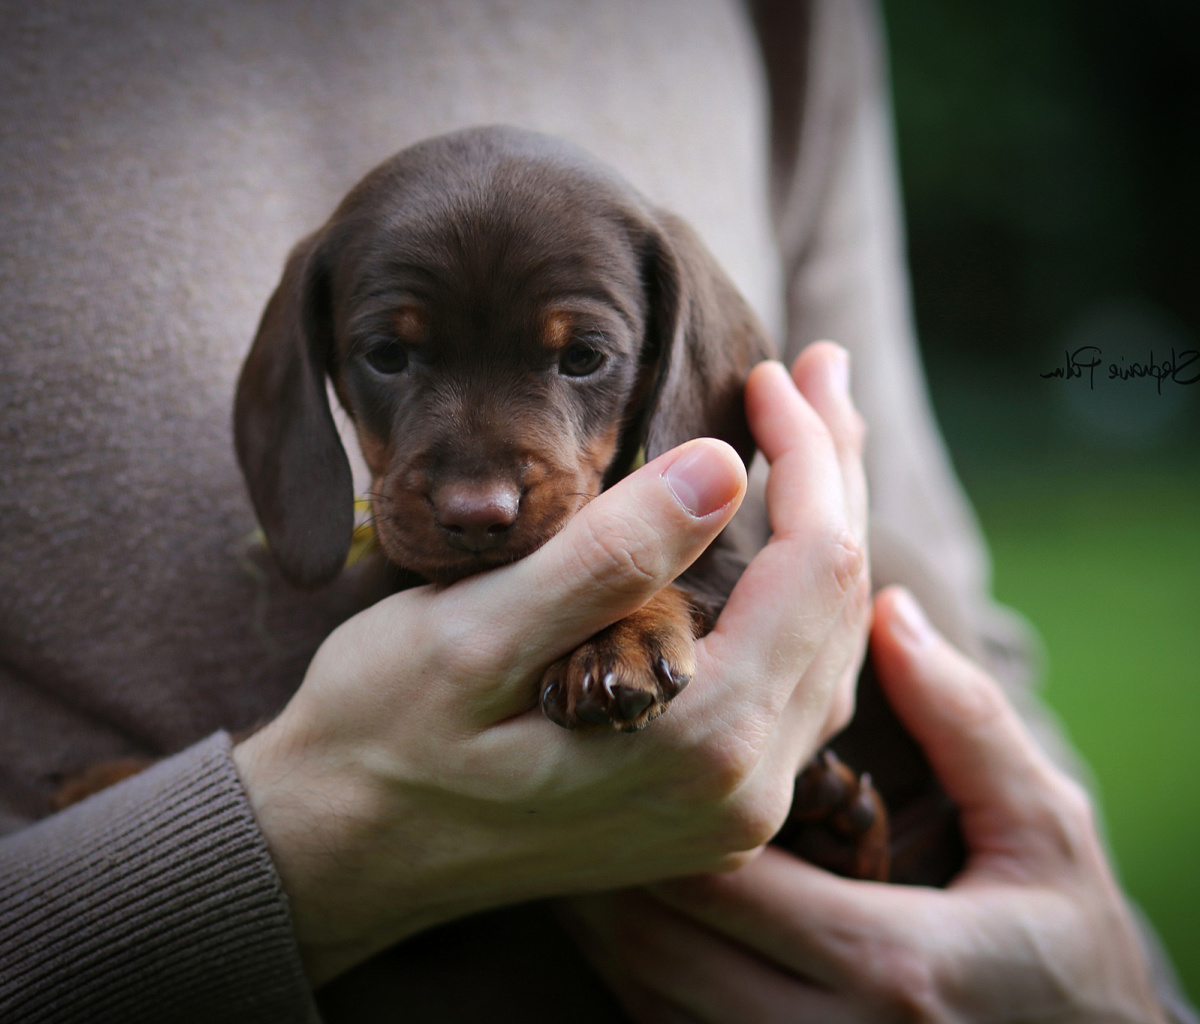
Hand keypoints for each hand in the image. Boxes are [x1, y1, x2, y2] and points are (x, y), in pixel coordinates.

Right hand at [232, 342, 869, 984]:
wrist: (349, 848)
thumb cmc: (387, 732)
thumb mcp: (473, 633)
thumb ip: (606, 559)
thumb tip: (723, 468)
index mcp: (701, 738)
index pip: (814, 562)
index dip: (804, 451)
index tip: (764, 372)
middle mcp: (743, 787)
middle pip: (840, 598)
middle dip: (832, 471)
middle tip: (817, 368)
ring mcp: (735, 806)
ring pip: (830, 639)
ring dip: (827, 526)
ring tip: (815, 432)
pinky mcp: (713, 804)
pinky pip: (799, 685)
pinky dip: (803, 596)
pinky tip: (788, 538)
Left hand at [565, 587, 1167, 1023]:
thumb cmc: (1070, 952)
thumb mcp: (1046, 833)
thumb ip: (967, 725)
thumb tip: (891, 613)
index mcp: (889, 964)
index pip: (725, 873)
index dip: (658, 798)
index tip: (630, 727)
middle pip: (660, 943)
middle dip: (608, 857)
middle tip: (573, 772)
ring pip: (648, 995)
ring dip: (606, 915)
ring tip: (582, 829)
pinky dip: (635, 969)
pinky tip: (628, 906)